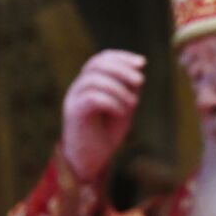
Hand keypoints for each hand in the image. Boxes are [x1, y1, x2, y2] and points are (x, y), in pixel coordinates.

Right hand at [61, 50, 145, 182]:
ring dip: (119, 90)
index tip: (142, 63)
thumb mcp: (124, 105)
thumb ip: (129, 88)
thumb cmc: (107, 131)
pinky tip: (121, 113)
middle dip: (122, 69)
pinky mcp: (73, 113)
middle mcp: (78, 88)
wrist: (91, 158)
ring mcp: (73, 99)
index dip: (121, 57)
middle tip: (140, 82)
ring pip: (94, 80)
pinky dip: (112, 102)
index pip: (101, 59)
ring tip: (132, 105)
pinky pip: (91, 98)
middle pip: (96, 64)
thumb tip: (139, 70)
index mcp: (89, 83)